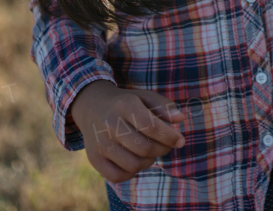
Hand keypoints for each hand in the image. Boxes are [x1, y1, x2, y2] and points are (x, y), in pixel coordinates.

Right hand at [70, 80, 186, 182]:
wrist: (91, 106)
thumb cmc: (125, 103)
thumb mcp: (144, 97)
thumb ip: (164, 106)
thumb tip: (180, 119)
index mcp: (124, 105)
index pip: (151, 126)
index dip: (169, 136)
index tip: (180, 140)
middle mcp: (109, 125)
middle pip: (144, 148)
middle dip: (162, 150)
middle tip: (164, 145)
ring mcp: (100, 144)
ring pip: (133, 165)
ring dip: (148, 162)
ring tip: (149, 152)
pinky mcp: (94, 159)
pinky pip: (117, 176)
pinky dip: (131, 173)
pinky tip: (134, 160)